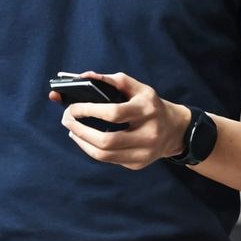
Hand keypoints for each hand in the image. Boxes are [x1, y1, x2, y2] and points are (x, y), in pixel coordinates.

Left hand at [48, 69, 190, 169]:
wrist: (174, 130)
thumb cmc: (150, 105)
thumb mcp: (138, 88)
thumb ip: (112, 80)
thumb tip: (84, 77)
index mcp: (147, 110)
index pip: (113, 114)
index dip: (88, 111)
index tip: (72, 107)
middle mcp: (148, 134)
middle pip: (106, 140)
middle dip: (80, 130)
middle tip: (66, 119)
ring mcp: (144, 153)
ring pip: (104, 155)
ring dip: (82, 142)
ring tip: (72, 130)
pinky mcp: (138, 164)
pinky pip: (108, 159)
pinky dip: (92, 149)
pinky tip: (85, 139)